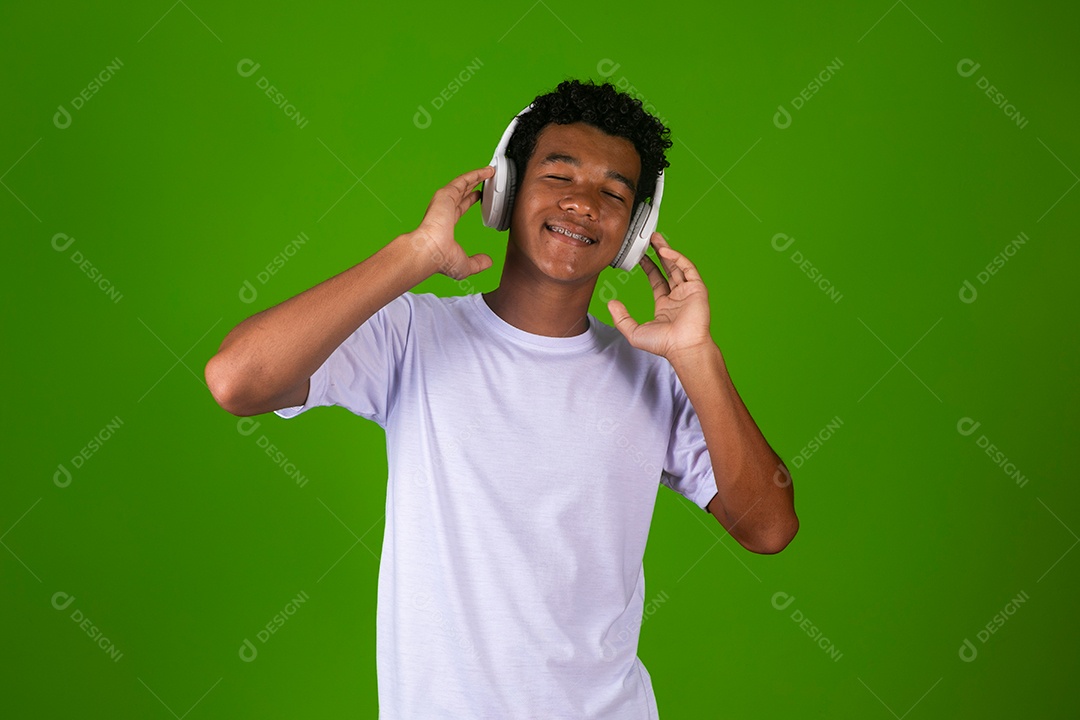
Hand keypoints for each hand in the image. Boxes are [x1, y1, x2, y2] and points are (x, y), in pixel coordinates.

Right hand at [412, 165, 495, 280]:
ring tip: (490, 170)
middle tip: (486, 177)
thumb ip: (477, 263)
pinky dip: (476, 174)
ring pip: (463, 183)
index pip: (460, 208)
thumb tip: (488, 261)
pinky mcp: (446, 194)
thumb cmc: (440, 260)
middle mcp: (443, 210)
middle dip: (474, 184)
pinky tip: (486, 170)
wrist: (429, 252)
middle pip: (461, 192)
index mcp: (445, 224)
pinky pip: (464, 180)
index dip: (470, 201)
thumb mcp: (465, 265)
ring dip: (477, 176)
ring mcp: (443, 201)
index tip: (479, 195)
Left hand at [607, 233, 712, 360]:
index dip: (648, 266)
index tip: (639, 255)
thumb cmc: (663, 344)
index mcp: (665, 305)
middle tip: (648, 239)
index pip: (656, 279)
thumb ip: (621, 318)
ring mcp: (688, 291)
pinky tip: (665, 251)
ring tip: (655, 238)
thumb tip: (610, 304)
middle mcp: (678, 296)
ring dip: (667, 250)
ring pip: (677, 265)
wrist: (683, 348)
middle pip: (668, 268)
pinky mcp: (697, 288)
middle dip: (658, 252)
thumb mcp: (634, 331)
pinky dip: (677, 258)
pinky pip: (688, 268)